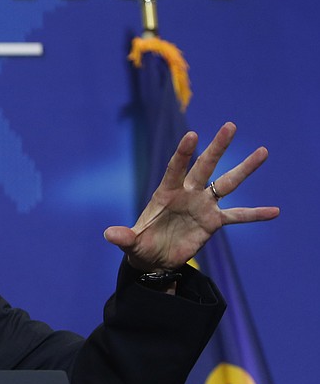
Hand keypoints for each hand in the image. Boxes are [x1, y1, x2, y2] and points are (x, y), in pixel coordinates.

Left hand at [103, 122, 278, 271]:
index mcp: (166, 193)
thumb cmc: (141, 245)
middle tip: (230, 125)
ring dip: (244, 168)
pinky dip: (255, 214)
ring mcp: (203, 206)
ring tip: (263, 151)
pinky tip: (275, 210)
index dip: (183, 153)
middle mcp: (187, 194)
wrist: (155, 258)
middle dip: (217, 147)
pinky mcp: (214, 222)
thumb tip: (108, 235)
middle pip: (204, 166)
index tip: (192, 135)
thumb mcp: (131, 243)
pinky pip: (238, 216)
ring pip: (226, 183)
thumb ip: (123, 237)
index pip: (175, 169)